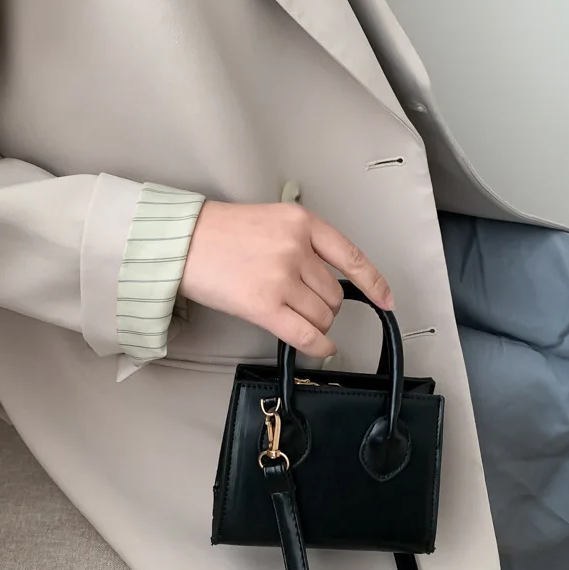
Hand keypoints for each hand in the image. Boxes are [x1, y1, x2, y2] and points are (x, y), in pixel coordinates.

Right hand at [180, 201, 393, 357]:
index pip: (351, 258)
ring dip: (317, 324)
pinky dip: (320, 346)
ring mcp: (281, 278)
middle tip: (303, 305)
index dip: (374, 284)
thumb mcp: (273, 221)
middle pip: (335, 295)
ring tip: (293, 316)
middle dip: (326, 306)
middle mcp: (296, 249)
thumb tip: (332, 281)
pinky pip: (307, 335)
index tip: (387, 301)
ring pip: (323, 316)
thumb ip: (305, 244)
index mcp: (302, 223)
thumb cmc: (223, 233)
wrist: (181, 242)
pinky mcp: (264, 306)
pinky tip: (321, 348)